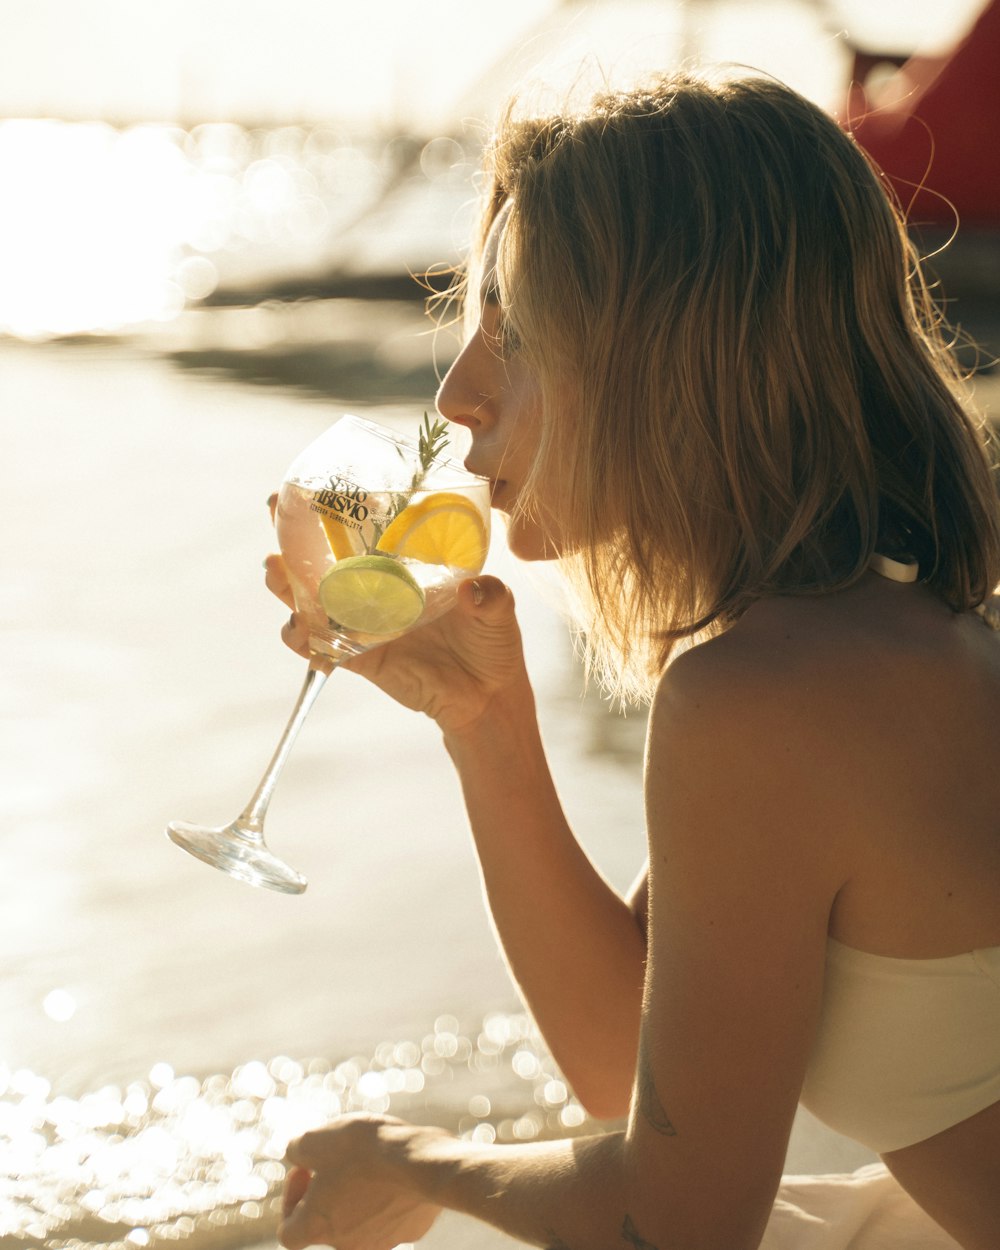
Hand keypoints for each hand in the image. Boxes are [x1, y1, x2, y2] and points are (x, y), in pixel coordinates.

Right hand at [264, 504, 529, 736]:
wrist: (486, 696)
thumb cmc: (492, 642)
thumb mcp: (499, 610)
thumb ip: (491, 597)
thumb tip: (475, 590)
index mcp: (406, 565)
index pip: (365, 527)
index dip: (335, 504)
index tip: (313, 480)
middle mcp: (378, 589)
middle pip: (324, 557)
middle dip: (292, 533)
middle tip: (275, 511)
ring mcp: (365, 622)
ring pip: (313, 598)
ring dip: (286, 583)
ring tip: (275, 569)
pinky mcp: (361, 657)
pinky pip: (322, 646)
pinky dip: (304, 639)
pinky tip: (297, 629)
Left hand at [278, 1114, 444, 1249]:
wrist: (422, 1163)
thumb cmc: (364, 1151)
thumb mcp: (317, 1138)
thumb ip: (297, 1149)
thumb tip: (297, 1153)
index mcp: (317, 1226)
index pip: (288, 1232)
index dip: (291, 1199)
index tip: (306, 1169)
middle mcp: (346, 1244)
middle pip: (327, 1222)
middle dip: (328, 1190)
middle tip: (339, 1157)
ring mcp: (382, 1240)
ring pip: (360, 1218)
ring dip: (359, 1192)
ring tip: (371, 1157)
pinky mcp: (410, 1229)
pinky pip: (392, 1213)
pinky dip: (389, 1193)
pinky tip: (397, 1166)